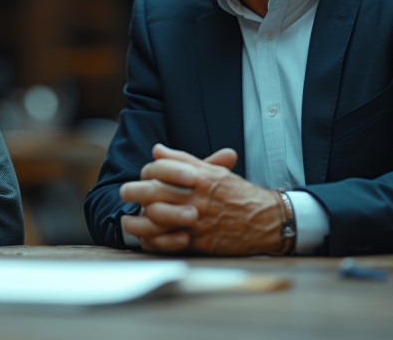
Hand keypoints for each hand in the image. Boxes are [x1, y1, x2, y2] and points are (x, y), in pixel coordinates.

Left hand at [119, 144, 282, 254]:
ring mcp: (197, 221)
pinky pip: (168, 242)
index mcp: (198, 177)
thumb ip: (183, 159)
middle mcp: (195, 198)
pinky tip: (147, 239)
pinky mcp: (200, 242)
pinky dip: (154, 241)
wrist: (268, 221)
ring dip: (138, 220)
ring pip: (156, 219)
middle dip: (134, 192)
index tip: (143, 175)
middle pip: (154, 192)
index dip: (147, 171)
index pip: (160, 170)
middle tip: (124, 193)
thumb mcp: (214, 172)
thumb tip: (157, 150)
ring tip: (128, 220)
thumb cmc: (239, 194)